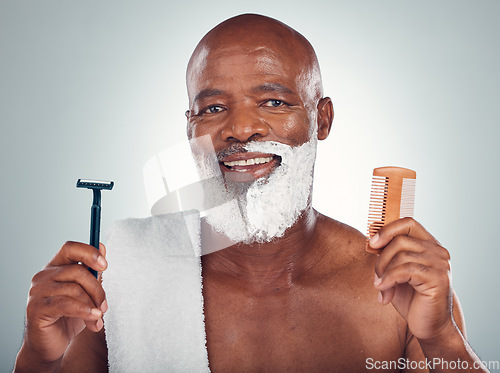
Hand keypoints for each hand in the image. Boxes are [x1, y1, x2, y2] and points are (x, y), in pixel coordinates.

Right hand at [18, 241, 107, 367]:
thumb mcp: (85, 292)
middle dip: (97, 289)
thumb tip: (102, 247)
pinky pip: (66, 304)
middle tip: (104, 306)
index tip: (105, 266)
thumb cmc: (69, 316)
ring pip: (74, 289)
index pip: (70, 248)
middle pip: (78, 271)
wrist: (51, 344)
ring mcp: (38, 291)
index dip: (89, 252)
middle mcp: (44, 275)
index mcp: (55, 267)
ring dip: (92, 305)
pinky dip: (84, 312)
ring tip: (98, 318)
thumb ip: (92, 272)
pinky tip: (94, 321)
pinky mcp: (36, 308)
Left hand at [368, 218, 453, 340]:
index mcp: (429, 245)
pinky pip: (404, 270)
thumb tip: (371, 239)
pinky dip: (388, 280)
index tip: (372, 244)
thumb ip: (388, 254)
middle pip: (400, 240)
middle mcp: (438, 251)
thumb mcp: (395, 271)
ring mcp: (440, 264)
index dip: (387, 230)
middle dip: (381, 259)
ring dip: (384, 273)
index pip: (408, 223)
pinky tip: (384, 293)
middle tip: (376, 277)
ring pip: (400, 255)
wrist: (429, 326)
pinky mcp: (438, 278)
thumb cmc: (411, 298)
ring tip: (381, 289)